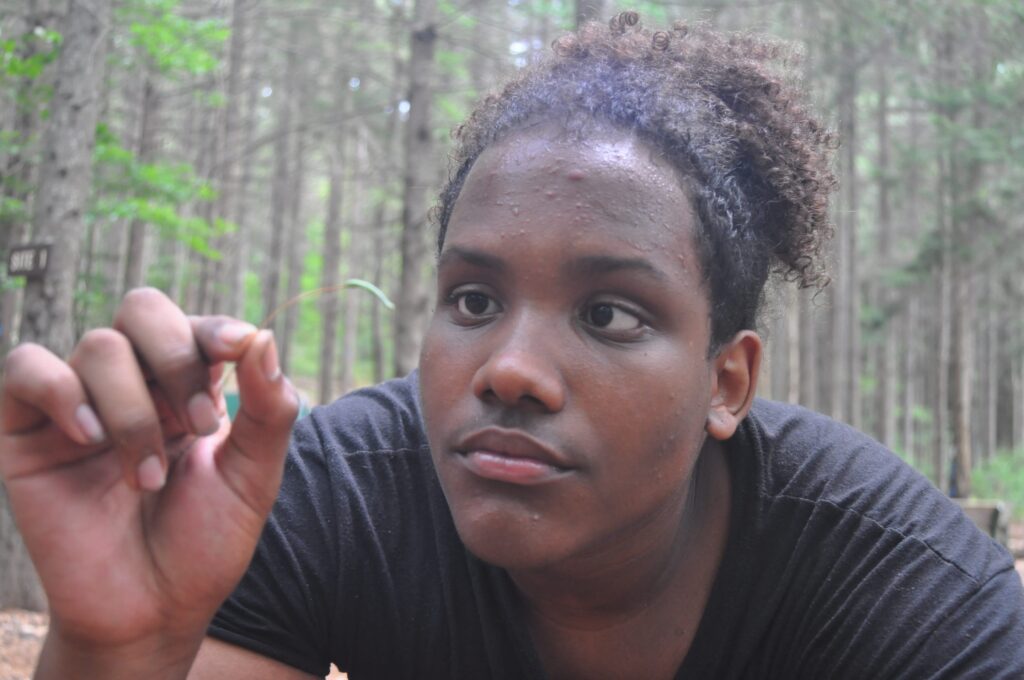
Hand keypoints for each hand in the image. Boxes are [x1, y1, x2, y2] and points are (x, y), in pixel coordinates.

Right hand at [0, 288, 297, 669]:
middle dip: (177, 357)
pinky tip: (89, 438)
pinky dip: (61, 391)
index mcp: (188, 385)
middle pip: (143, 309)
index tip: (237, 347)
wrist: (152, 611)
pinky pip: (27, 368)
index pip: (195, 324)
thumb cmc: (205, 543)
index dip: (214, 327)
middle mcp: (134, 384)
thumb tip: (264, 335)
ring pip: (99, 345)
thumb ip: (268, 408)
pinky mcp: (27, 430)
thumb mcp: (255, 476)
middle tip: (198, 427)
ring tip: (150, 477)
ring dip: (136, 410)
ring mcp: (80, 403)